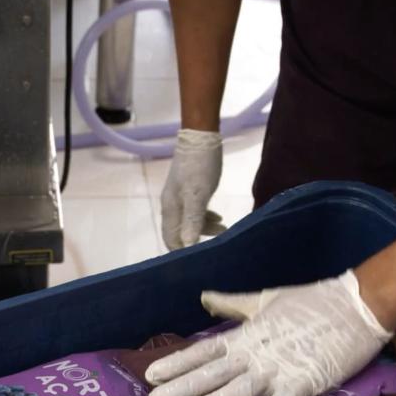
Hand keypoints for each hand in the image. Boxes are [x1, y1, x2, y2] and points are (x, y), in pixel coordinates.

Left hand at [145, 271, 391, 395]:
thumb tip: (203, 297)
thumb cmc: (311, 301)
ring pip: (238, 390)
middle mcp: (256, 354)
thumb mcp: (264, 299)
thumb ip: (232, 304)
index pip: (204, 352)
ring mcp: (279, 369)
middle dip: (182, 388)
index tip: (151, 375)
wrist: (356, 304)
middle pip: (213, 374)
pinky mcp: (305, 381)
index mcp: (246, 336)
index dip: (177, 363)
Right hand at [161, 129, 225, 249]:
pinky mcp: (189, 190)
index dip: (183, 252)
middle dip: (197, 241)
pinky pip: (195, 211)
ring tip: (224, 229)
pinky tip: (219, 218)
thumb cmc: (199, 166)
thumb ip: (192, 221)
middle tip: (218, 245)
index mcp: (170, 208)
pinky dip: (206, 218)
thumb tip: (187, 247)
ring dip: (205, 229)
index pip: (171, 239)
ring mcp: (179, 197)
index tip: (200, 259)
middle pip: (180, 232)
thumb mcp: (197, 195)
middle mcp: (171, 205)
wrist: (200, 136)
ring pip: (190, 222)